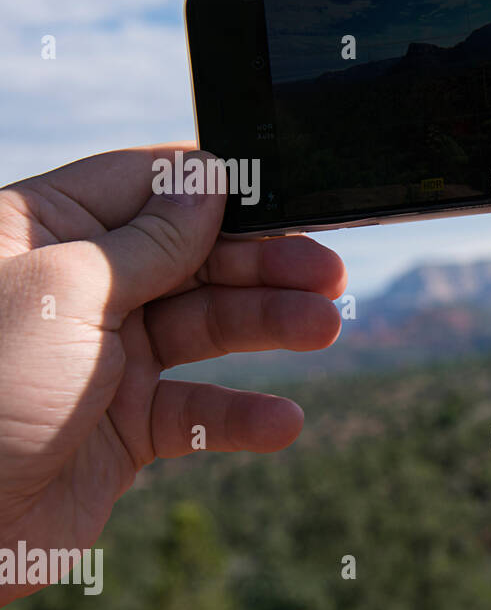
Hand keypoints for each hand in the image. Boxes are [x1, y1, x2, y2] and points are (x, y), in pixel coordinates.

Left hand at [0, 145, 345, 604]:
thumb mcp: (67, 290)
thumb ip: (149, 240)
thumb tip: (209, 182)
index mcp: (42, 231)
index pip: (148, 187)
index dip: (221, 192)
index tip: (289, 199)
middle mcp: (77, 288)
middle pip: (192, 257)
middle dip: (264, 263)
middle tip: (329, 273)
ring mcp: (102, 357)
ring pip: (205, 329)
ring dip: (269, 326)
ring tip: (326, 328)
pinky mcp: (121, 427)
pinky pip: (196, 412)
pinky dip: (241, 416)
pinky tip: (281, 422)